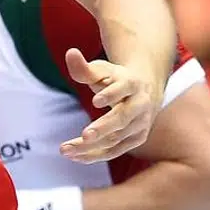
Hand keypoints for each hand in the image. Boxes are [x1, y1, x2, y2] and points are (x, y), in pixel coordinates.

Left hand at [59, 48, 162, 162]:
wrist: (144, 91)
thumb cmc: (116, 79)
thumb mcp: (101, 71)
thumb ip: (84, 67)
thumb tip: (70, 53)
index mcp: (133, 84)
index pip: (124, 88)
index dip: (111, 94)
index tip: (95, 100)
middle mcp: (141, 105)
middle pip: (123, 118)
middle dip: (103, 128)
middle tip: (84, 136)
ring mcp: (141, 125)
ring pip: (116, 139)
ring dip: (91, 146)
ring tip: (65, 149)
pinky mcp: (137, 139)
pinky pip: (114, 150)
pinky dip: (95, 155)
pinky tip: (75, 156)